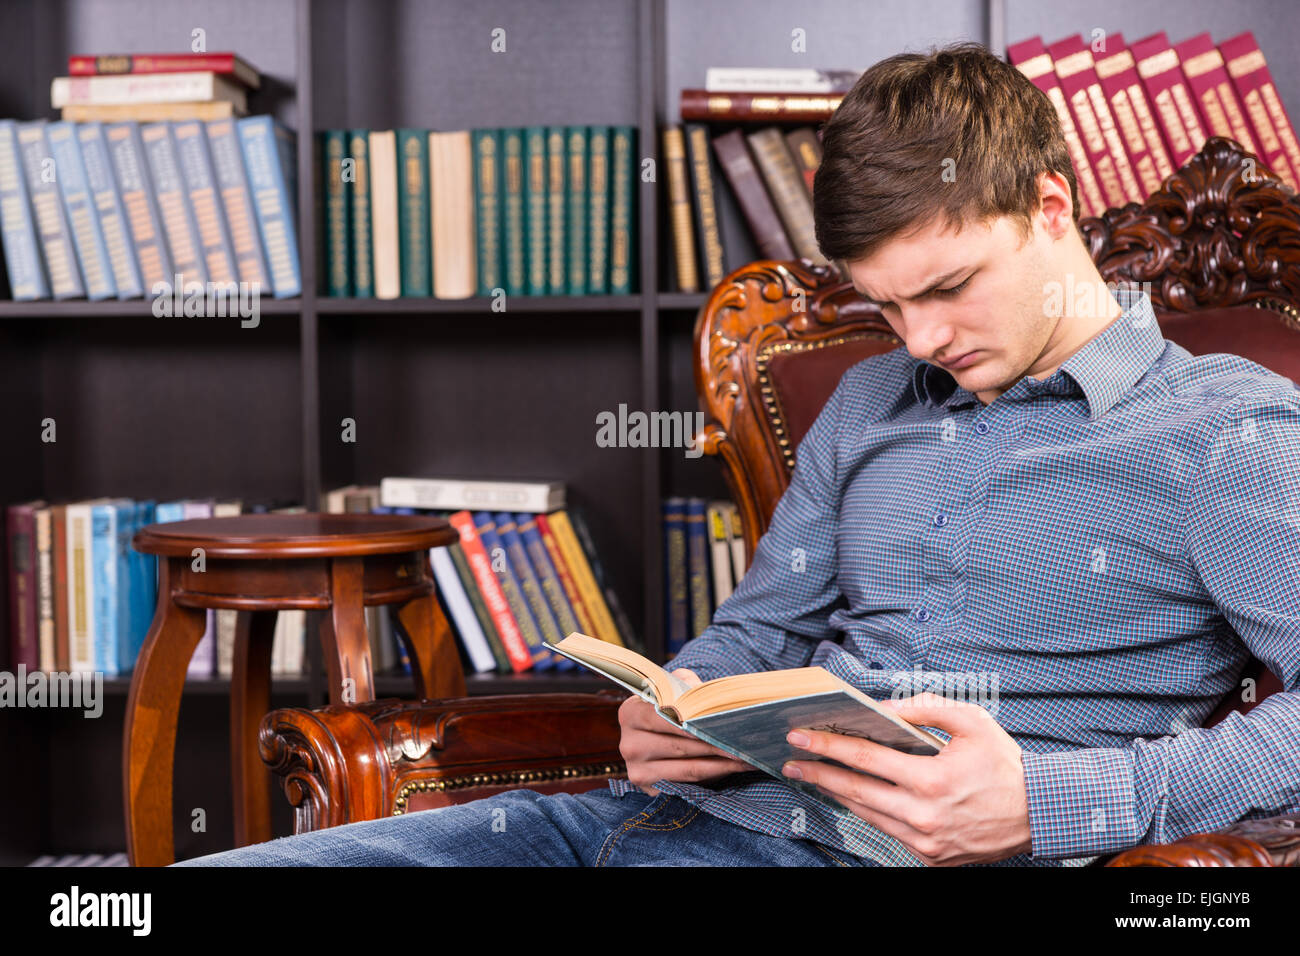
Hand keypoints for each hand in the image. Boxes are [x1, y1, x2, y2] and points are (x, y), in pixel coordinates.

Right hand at [618, 668, 752, 795]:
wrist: (658, 733)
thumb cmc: (671, 706)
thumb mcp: (676, 687)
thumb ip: (687, 685)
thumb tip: (706, 697)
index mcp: (630, 713)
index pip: (665, 718)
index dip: (694, 723)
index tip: (720, 725)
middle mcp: (628, 745)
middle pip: (680, 746)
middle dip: (715, 745)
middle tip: (743, 743)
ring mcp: (637, 771)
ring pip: (688, 769)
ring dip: (722, 764)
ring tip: (746, 758)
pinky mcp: (649, 790)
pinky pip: (688, 785)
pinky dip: (714, 776)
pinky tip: (733, 768)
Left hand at [781, 693, 1032, 864]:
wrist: (1037, 814)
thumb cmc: (1004, 766)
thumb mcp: (972, 722)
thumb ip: (926, 709)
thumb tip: (885, 707)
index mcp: (932, 780)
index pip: (865, 759)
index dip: (828, 747)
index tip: (801, 738)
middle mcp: (924, 816)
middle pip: (856, 792)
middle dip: (818, 774)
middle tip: (791, 762)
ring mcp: (926, 841)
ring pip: (868, 815)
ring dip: (838, 795)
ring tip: (815, 777)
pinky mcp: (931, 857)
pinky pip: (889, 832)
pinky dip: (869, 812)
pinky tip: (853, 797)